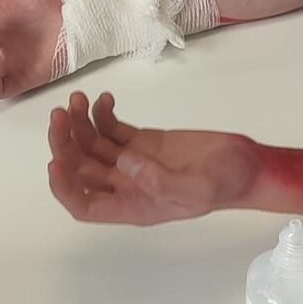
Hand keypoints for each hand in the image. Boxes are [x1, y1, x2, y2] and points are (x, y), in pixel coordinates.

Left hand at [46, 92, 264, 225]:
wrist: (247, 165)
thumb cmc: (225, 183)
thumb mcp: (198, 188)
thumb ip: (160, 180)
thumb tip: (123, 164)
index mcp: (132, 206)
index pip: (84, 205)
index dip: (64, 189)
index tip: (56, 162)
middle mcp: (126, 186)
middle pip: (80, 169)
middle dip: (64, 144)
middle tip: (61, 113)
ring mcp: (132, 162)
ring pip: (90, 145)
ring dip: (78, 122)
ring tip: (79, 97)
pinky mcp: (142, 141)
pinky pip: (110, 128)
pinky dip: (101, 113)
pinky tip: (104, 98)